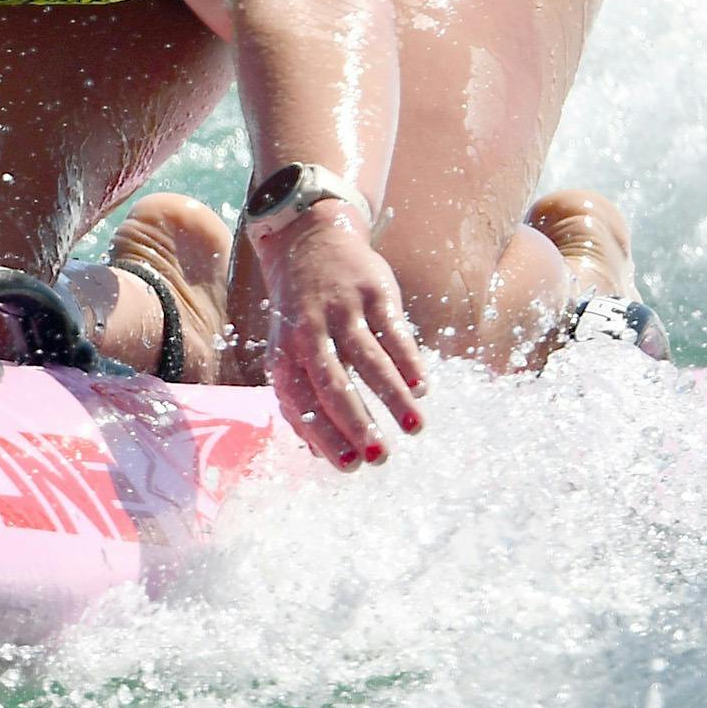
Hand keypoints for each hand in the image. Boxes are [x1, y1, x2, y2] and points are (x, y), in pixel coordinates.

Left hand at [253, 203, 428, 467]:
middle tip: (379, 458)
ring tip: (415, 429)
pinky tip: (421, 387)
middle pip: (333, 384)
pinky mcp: (373, 291)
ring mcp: (342, 309)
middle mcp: (310, 332)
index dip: (324, 435)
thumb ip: (301, 399)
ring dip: (392, 397)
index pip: (301, 402)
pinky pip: (393, 330)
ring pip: (369, 360)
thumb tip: (317, 453)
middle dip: (356, 424)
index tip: (349, 466)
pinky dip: (407, 360)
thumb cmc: (301, 315)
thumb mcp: (288, 351)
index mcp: (285, 354)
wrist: (309, 241)